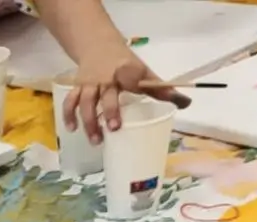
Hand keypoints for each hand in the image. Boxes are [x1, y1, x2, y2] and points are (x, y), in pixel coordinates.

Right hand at [64, 53, 185, 141]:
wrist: (98, 46)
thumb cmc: (125, 65)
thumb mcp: (144, 72)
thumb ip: (162, 89)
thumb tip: (187, 103)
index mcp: (126, 72)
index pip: (132, 77)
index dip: (137, 84)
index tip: (143, 93)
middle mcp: (106, 78)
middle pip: (106, 94)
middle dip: (109, 111)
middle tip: (113, 129)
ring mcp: (90, 84)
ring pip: (86, 102)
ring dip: (89, 121)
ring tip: (96, 140)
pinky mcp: (78, 88)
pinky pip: (70, 102)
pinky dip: (69, 116)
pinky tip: (72, 129)